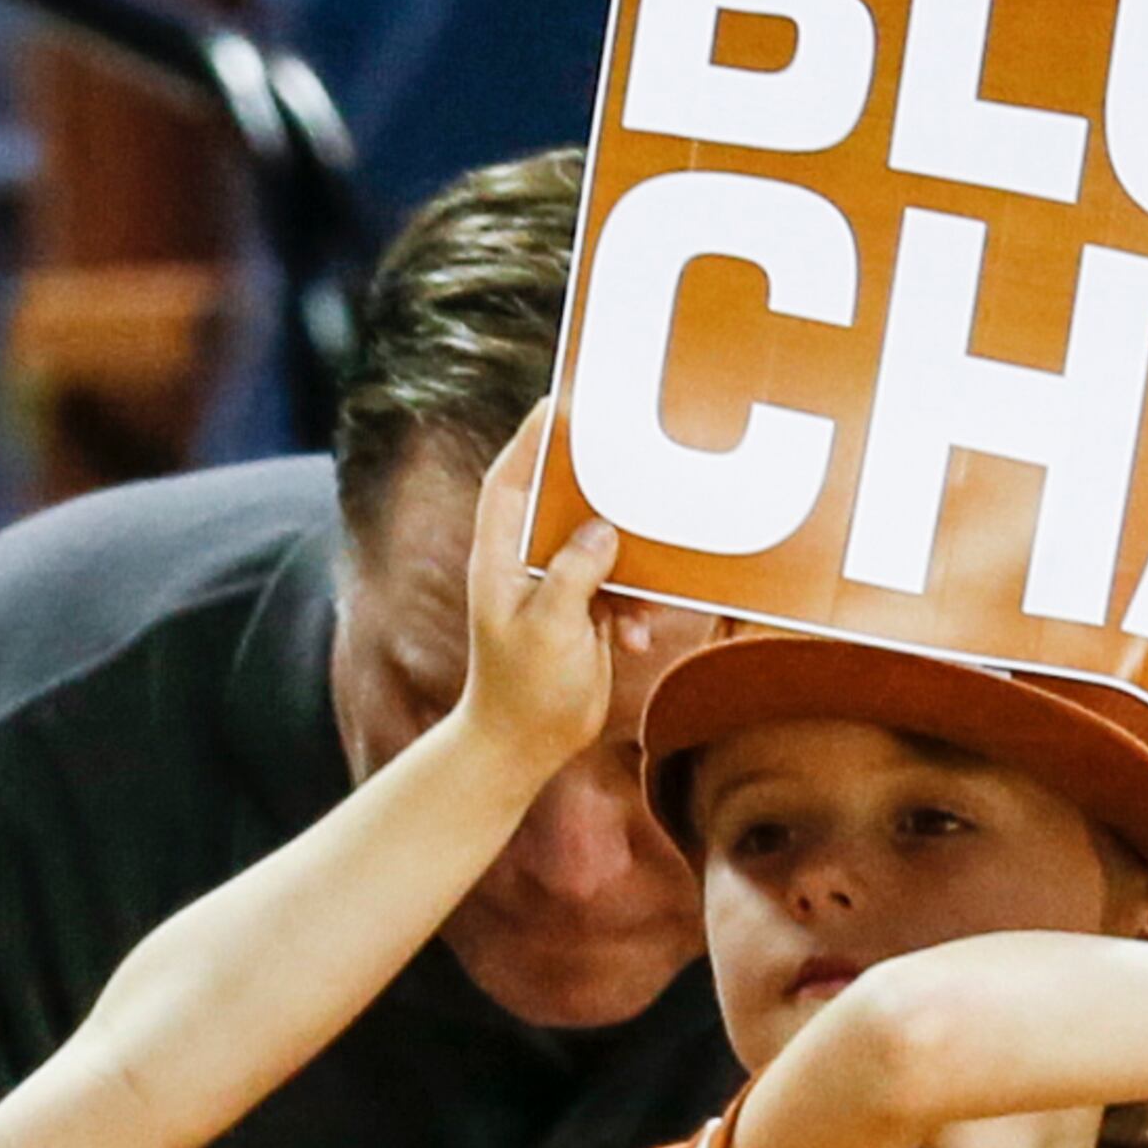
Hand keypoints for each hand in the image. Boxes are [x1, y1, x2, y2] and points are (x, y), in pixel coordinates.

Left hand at [451, 401, 619, 792]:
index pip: (511, 482)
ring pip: (602, 543)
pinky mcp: (584, 610)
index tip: (561, 400)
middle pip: (563, 502)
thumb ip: (572, 573)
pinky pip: (621, 585)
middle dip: (599, 486)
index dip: (532, 438)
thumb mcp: (547, 629)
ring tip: (647, 583)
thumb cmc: (520, 691)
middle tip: (636, 458)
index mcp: (500, 558)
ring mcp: (556, 585)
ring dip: (631, 561)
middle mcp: (525, 563)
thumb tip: (603, 530)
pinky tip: (638, 637)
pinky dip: (637, 605)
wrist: (523, 747)